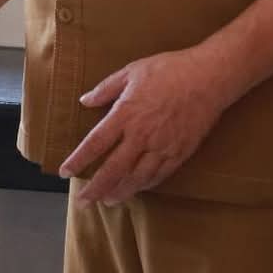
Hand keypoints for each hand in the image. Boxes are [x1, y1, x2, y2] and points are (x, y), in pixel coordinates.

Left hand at [58, 45, 240, 205]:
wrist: (209, 78)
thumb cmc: (168, 70)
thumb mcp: (131, 72)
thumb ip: (105, 89)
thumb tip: (85, 100)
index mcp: (125, 115)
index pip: (95, 144)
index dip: (78, 160)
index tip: (64, 172)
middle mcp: (141, 135)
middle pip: (114, 169)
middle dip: (96, 188)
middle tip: (83, 202)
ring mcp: (163, 146)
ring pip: (137, 177)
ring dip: (120, 191)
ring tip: (108, 202)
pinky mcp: (181, 151)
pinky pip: (160, 174)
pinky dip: (146, 184)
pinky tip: (137, 189)